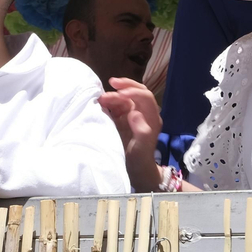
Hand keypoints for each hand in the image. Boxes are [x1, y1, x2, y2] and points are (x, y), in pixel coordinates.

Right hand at [99, 78, 162, 192]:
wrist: (135, 169)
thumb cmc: (140, 158)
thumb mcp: (142, 147)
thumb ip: (142, 130)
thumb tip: (134, 113)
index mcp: (151, 116)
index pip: (145, 96)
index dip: (133, 91)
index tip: (119, 93)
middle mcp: (143, 112)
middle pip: (136, 92)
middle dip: (125, 85)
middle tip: (111, 82)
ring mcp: (132, 114)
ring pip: (124, 98)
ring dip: (113, 95)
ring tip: (100, 99)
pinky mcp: (122, 119)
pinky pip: (116, 105)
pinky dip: (108, 102)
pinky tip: (100, 103)